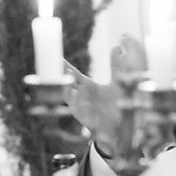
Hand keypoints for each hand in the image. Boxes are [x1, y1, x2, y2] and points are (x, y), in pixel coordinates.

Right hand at [63, 35, 147, 155]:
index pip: (73, 74)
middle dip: (59, 76)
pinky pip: (79, 113)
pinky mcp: (89, 121)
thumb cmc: (117, 105)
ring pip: (69, 99)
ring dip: (66, 88)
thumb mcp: (118, 84)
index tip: (55, 56)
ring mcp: (84, 109)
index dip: (64, 66)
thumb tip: (117, 46)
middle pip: (66, 84)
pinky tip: (74, 94)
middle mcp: (82, 97)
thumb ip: (117, 66)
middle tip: (52, 66)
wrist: (122, 130)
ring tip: (65, 77)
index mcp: (87, 87)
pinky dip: (76, 104)